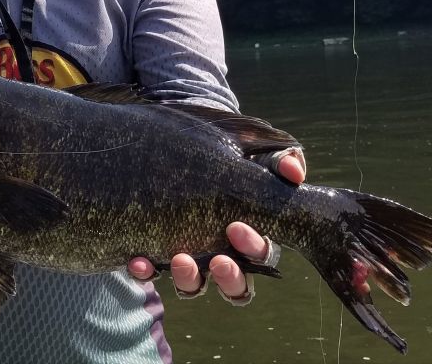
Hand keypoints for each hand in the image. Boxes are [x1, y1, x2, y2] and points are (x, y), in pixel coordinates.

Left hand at [127, 150, 302, 300]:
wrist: (190, 144)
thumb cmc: (234, 156)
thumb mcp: (259, 155)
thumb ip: (281, 161)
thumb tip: (295, 172)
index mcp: (255, 237)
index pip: (262, 256)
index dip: (254, 248)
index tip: (236, 227)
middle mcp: (225, 255)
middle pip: (236, 284)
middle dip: (230, 277)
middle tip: (219, 261)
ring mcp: (193, 259)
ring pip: (196, 287)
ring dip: (189, 279)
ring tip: (179, 260)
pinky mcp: (160, 254)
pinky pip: (153, 272)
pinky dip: (146, 270)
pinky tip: (137, 260)